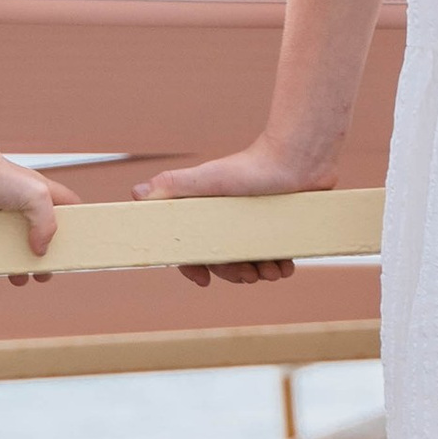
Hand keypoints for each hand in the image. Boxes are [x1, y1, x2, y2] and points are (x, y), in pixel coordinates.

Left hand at [0, 158, 72, 281]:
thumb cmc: (0, 175)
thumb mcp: (36, 198)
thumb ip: (46, 225)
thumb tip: (41, 251)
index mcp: (44, 197)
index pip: (69, 212)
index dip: (74, 229)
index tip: (75, 248)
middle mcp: (25, 204)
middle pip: (42, 235)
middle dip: (44, 257)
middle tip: (43, 273)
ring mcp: (3, 213)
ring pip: (15, 243)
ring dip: (17, 262)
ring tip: (18, 278)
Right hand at [134, 143, 327, 286]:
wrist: (301, 158)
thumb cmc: (253, 165)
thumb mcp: (209, 177)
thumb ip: (173, 184)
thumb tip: (136, 194)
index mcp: (206, 212)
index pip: (191, 246)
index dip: (193, 266)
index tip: (203, 280)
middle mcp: (228, 220)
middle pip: (222, 260)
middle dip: (234, 273)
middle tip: (247, 275)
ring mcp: (255, 225)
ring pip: (251, 262)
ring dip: (259, 274)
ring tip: (272, 270)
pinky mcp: (280, 228)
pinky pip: (276, 258)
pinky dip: (280, 267)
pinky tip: (286, 266)